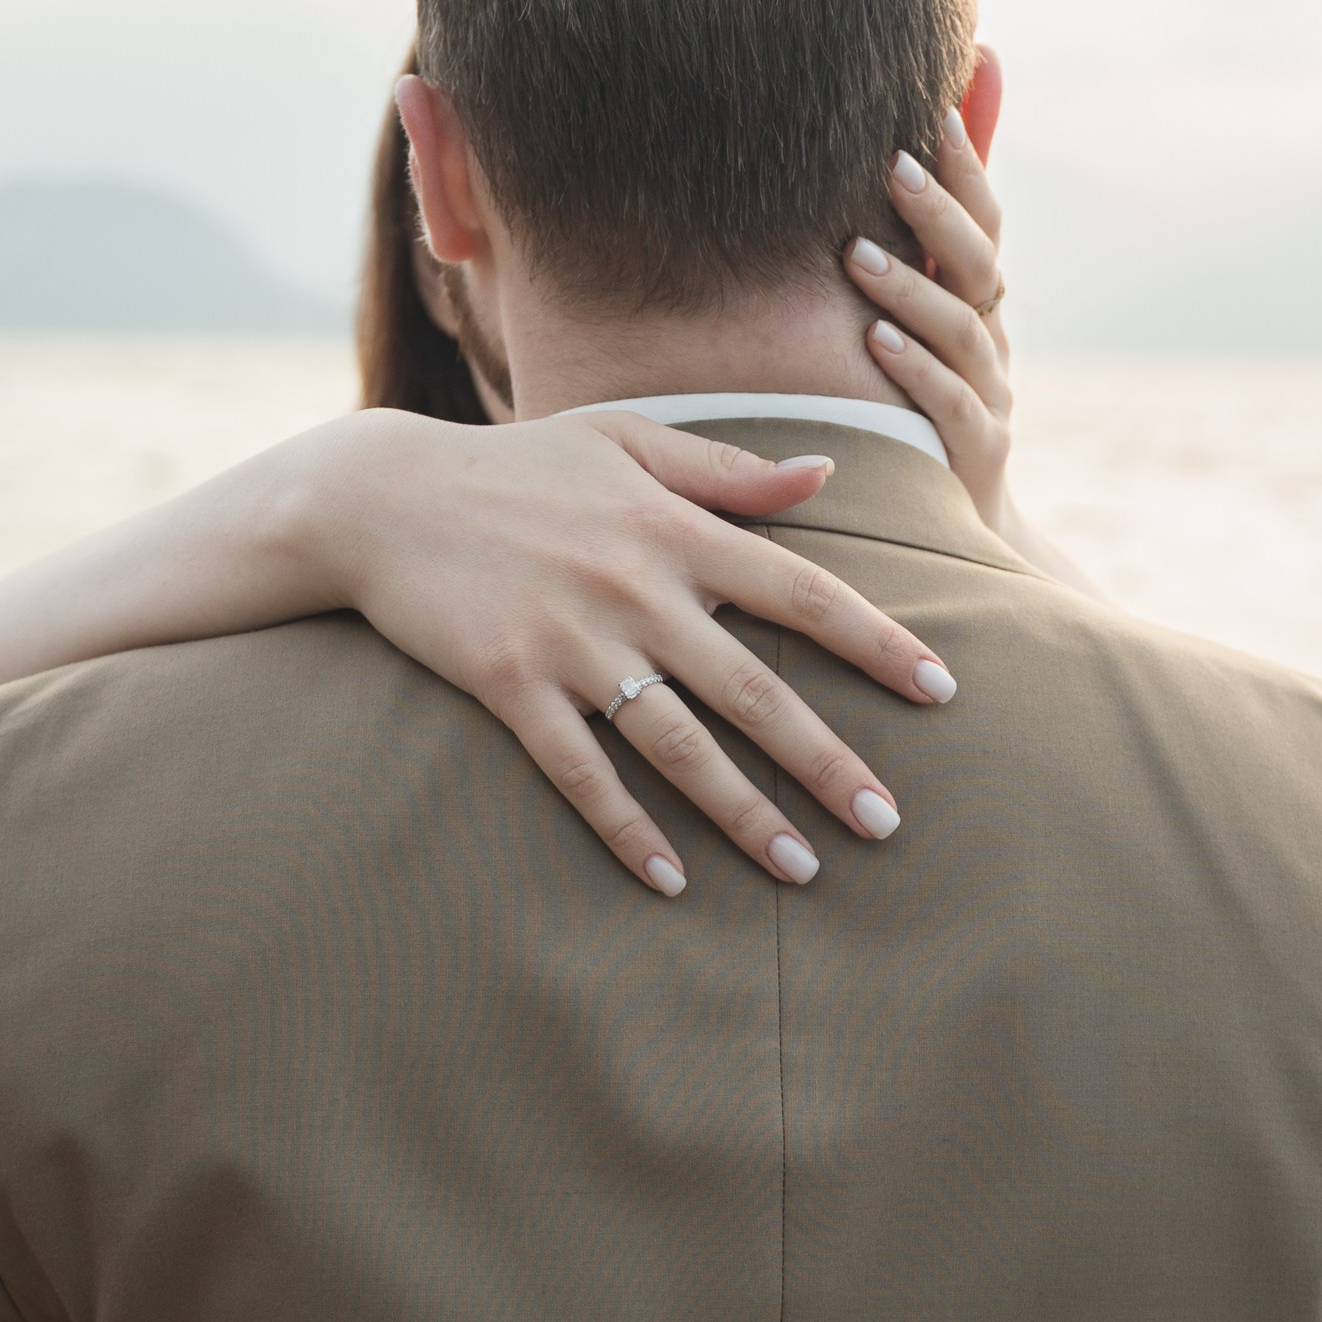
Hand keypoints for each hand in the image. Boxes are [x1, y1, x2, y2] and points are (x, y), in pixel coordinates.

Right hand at [332, 408, 958, 899]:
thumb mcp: (624, 441)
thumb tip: (826, 474)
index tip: (940, 689)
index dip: (876, 641)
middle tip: (887, 823)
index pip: (801, 590)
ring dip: (743, 814)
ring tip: (801, 870)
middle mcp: (635, 589)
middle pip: (755, 688)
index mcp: (673, 528)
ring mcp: (571, 642)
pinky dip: (626, 828)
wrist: (382, 496)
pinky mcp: (508, 685)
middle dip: (828, 761)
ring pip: (677, 744)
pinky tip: (669, 880)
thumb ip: (727, 470)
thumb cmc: (515, 465)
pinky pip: (580, 772)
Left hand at [841, 90, 1014, 535]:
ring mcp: (990, 395)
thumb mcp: (925, 316)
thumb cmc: (920, 399)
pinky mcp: (976, 450)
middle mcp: (992, 339)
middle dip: (940, 214)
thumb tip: (941, 137)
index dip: (968, 166)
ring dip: (911, 290)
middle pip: (980, 265)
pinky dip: (916, 370)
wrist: (951, 517)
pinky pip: (949, 404)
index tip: (936, 110)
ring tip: (858, 255)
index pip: (983, 222)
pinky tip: (876, 343)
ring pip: (961, 332)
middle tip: (893, 167)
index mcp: (979, 301)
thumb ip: (929, 234)